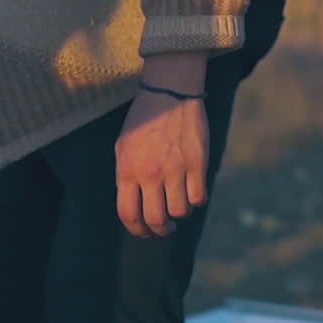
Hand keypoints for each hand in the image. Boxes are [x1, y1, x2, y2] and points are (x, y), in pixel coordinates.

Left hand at [115, 90, 208, 237]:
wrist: (169, 92)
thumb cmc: (143, 119)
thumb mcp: (123, 145)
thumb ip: (125, 175)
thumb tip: (133, 204)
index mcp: (127, 169)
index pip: (128, 214)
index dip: (136, 230)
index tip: (144, 231)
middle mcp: (150, 173)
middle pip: (156, 220)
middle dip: (160, 229)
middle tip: (164, 225)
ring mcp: (175, 169)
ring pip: (180, 212)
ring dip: (179, 213)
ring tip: (177, 202)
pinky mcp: (197, 164)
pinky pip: (198, 198)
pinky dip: (195, 199)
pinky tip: (191, 189)